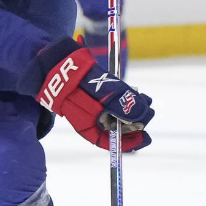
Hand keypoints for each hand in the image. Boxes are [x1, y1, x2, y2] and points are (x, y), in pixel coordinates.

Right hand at [20, 37, 152, 151]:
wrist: (56, 63)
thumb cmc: (75, 82)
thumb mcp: (102, 93)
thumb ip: (122, 104)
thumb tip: (143, 115)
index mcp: (88, 127)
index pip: (110, 142)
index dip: (130, 142)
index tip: (145, 137)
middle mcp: (91, 120)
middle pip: (117, 128)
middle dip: (135, 122)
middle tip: (149, 112)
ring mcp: (93, 107)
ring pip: (118, 113)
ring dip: (133, 109)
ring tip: (146, 100)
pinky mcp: (95, 95)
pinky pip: (114, 102)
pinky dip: (125, 99)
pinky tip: (135, 93)